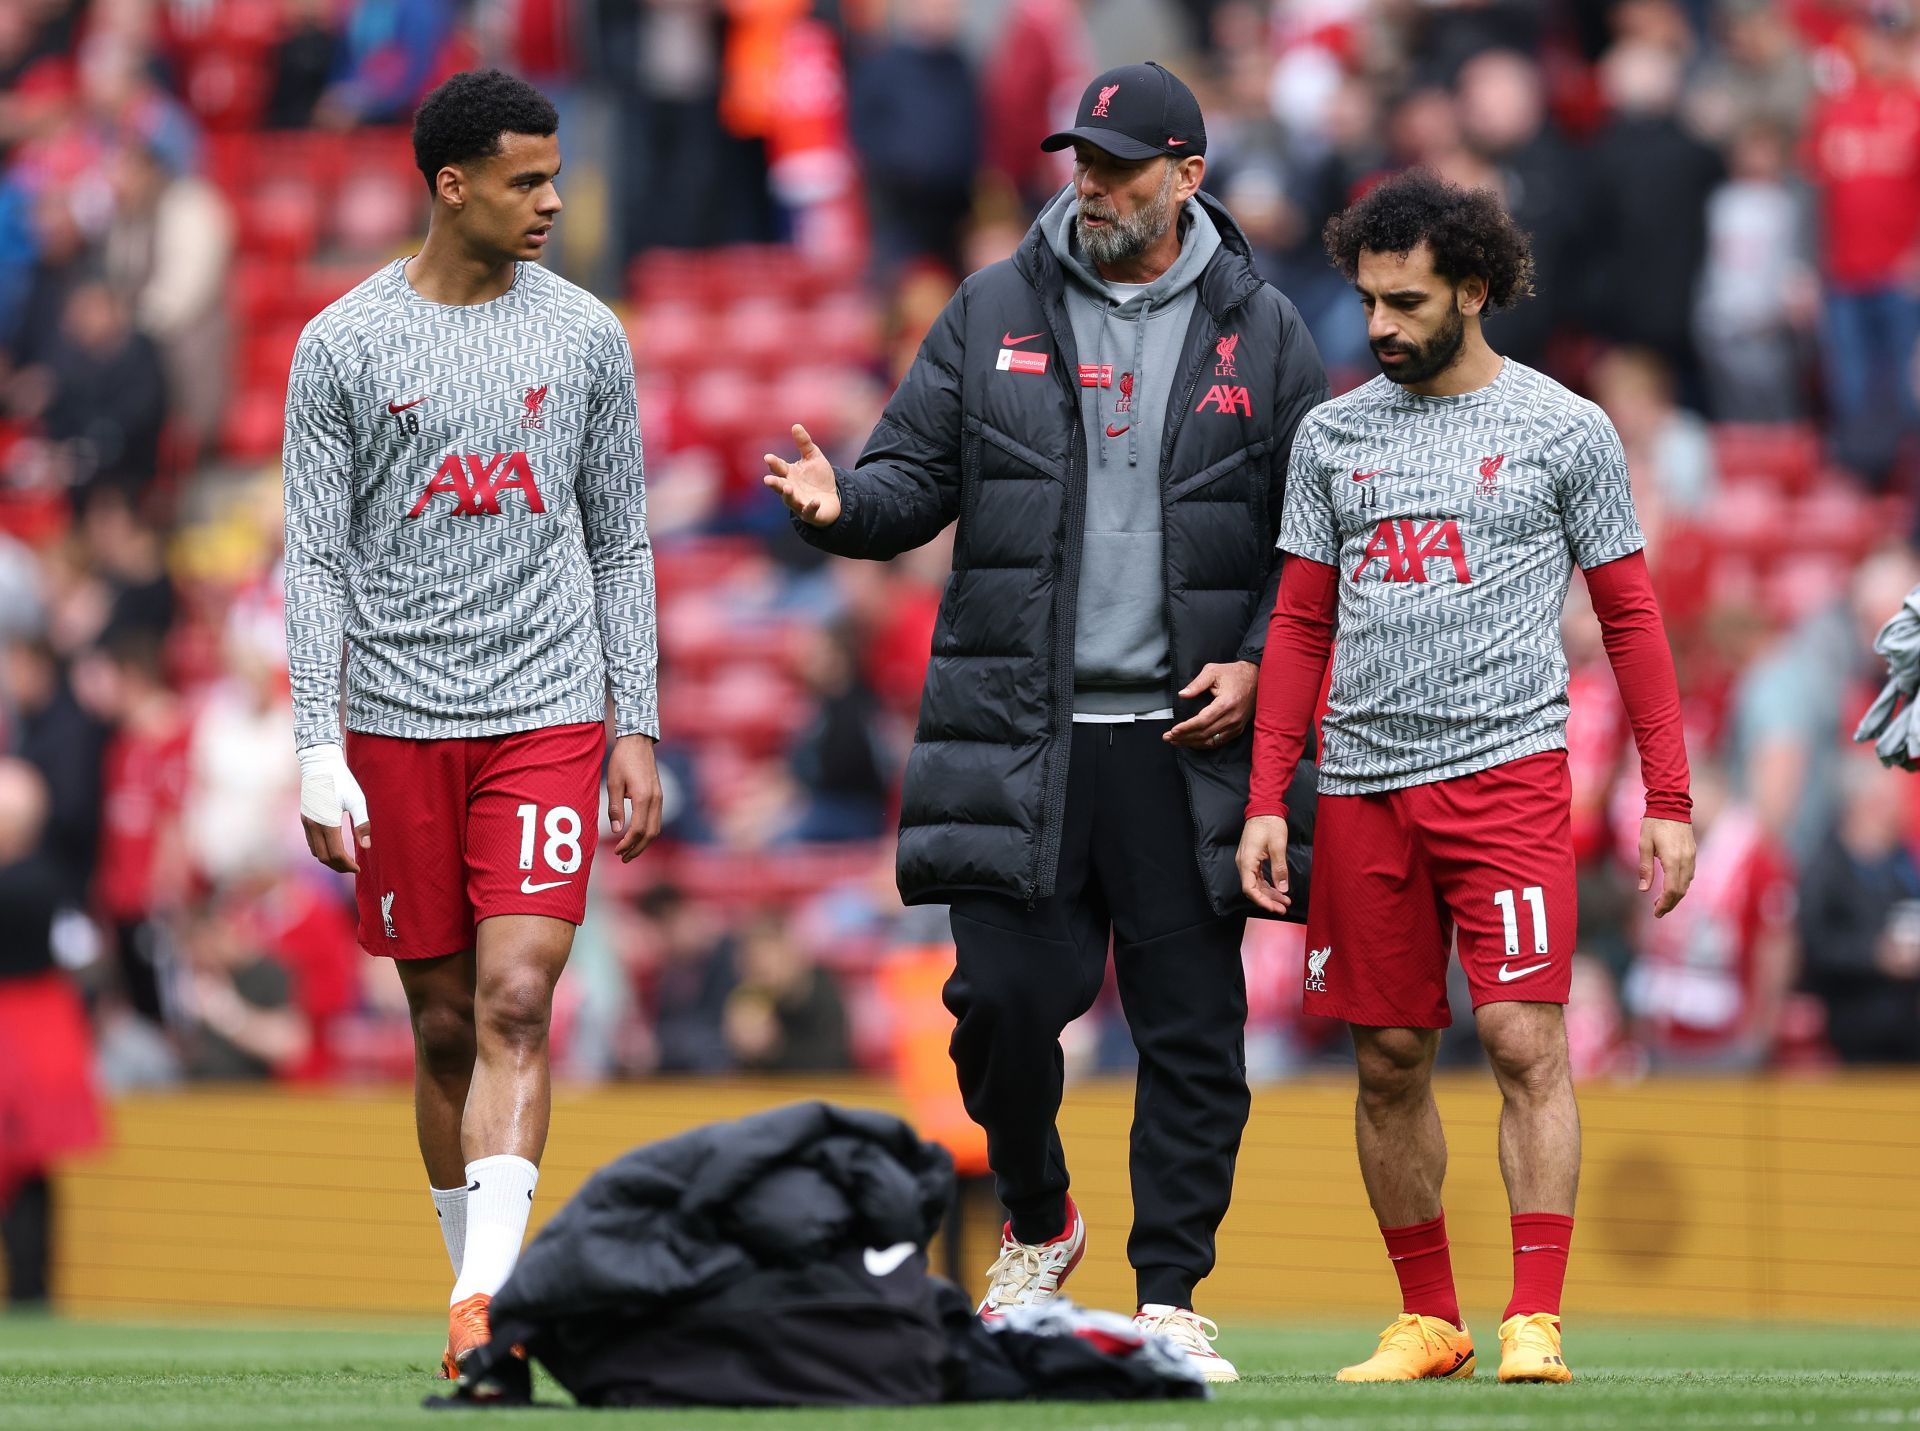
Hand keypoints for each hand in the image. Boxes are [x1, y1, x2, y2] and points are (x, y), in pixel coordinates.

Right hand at [298, 743, 368, 873]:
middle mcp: (313, 825)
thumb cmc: (342, 781)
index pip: (335, 854)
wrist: (320, 764)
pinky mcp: (304, 818)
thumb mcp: (357, 800)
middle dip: (338, 866)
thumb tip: (367, 846)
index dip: (347, 865)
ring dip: (329, 860)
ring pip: (315, 851)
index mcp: (327, 822)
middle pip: (324, 857)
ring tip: (345, 861)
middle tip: (353, 868)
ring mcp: (306, 822)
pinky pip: (311, 842)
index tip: (358, 868)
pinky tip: (334, 849)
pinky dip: (322, 850)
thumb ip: (362, 823)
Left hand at [607, 732, 662, 861]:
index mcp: (643, 797)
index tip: (617, 851)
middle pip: (651, 833)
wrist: (638, 741)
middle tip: (623, 858)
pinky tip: (637, 836)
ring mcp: (660, 797)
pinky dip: (648, 832)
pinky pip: (656, 820)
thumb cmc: (623, 760)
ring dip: (644, 843)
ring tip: (630, 851)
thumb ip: (615, 807)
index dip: (628, 843)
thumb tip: (617, 830)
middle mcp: (655, 799)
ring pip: (656, 828)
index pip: (638, 829)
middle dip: (637, 848)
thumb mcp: (613, 783)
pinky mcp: (659, 795)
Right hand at [762, 423, 841, 526]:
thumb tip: (795, 425)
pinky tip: (815, 501)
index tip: (768, 457)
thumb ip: (804, 443)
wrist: (831, 498)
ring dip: (788, 495)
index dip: (774, 463)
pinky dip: (811, 507)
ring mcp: (799, 502)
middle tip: (768, 479)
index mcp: (789, 474)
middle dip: (774, 483)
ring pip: (790, 500)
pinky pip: (809, 511)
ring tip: (788, 488)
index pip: (779, 467)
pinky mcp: (810, 513)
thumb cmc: (818, 477)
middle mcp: (790, 488)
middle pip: (780, 485)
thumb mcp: (813, 457)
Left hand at [1166, 661, 1258, 748]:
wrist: (1256, 677)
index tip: (1173, 730)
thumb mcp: (1213, 671)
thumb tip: (1182, 695)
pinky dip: (1204, 744)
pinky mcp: (1238, 729)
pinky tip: (1192, 742)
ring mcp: (1236, 725)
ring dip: (1192, 743)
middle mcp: (1232, 718)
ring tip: (1176, 741)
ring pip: (1211, 741)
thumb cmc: (1233, 673)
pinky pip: (1219, 741)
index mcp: (1226, 703)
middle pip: (1205, 734)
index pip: (1202, 721)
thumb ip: (1196, 684)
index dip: (1187, 728)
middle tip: (1168, 737)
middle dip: (1184, 737)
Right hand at [1236, 815, 1291, 914]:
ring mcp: (1246, 861)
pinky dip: (1267, 884)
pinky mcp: (1251, 858)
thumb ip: (1279, 869)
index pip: (1250, 889)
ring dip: (1269, 893)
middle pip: (1253, 889)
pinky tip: (1278, 889)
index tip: (1275, 908)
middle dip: (1268, 900)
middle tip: (1283, 908)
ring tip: (1284, 901)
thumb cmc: (1270, 824)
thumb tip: (1283, 888)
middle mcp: (1243, 863)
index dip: (1262, 901)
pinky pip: (1257, 876)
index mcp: (1247, 861)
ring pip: (1256, 884)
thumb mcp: (1278, 847)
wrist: (1263, 808)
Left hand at [1640, 816, 1695, 917]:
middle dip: (1670, 904)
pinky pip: (1689, 874)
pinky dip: (1681, 885)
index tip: (1655, 912)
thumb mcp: (1644, 845)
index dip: (1665, 904)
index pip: (1672, 889)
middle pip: (1681, 890)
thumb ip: (1645, 868)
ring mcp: (1691, 856)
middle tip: (1658, 911)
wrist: (1671, 805)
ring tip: (1662, 901)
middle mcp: (1685, 860)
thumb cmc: (1654, 824)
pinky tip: (1671, 887)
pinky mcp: (1693, 853)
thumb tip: (1643, 890)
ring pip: (1687, 883)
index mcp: (1672, 859)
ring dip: (1676, 895)